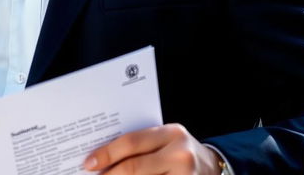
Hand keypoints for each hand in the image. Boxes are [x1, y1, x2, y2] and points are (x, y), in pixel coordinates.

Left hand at [83, 124, 221, 173]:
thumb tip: (105, 154)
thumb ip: (143, 145)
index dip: (107, 153)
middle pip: (134, 167)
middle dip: (110, 174)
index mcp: (171, 133)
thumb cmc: (181, 151)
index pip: (132, 142)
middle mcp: (180, 154)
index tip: (89, 162)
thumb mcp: (166, 140)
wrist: (214, 167)